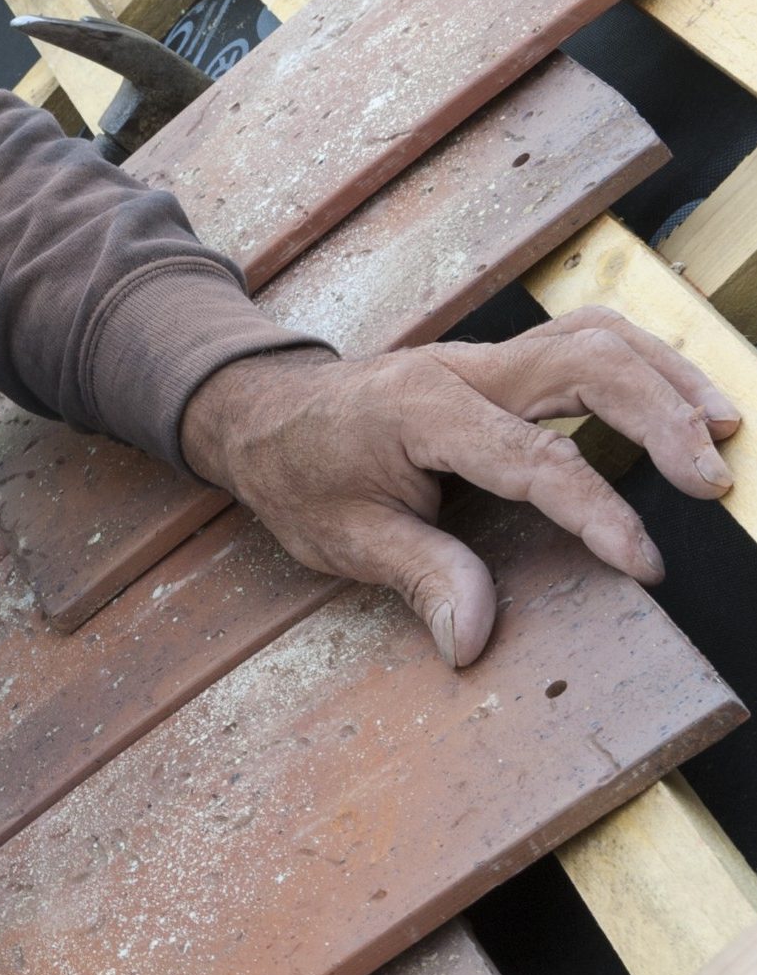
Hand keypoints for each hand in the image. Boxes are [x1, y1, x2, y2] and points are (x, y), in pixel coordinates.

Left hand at [180, 305, 739, 670]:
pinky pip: (587, 341)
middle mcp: (462, 370)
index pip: (530, 459)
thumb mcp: (342, 538)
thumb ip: (419, 577)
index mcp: (420, 411)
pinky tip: (682, 401)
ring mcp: (485, 357)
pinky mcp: (501, 361)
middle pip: (584, 365)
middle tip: (713, 479)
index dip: (594, 511)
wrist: (264, 414)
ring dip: (667, 377)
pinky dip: (644, 364)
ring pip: (597, 337)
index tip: (643, 560)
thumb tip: (474, 637)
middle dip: (658, 417)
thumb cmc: (300, 474)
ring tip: (725, 430)